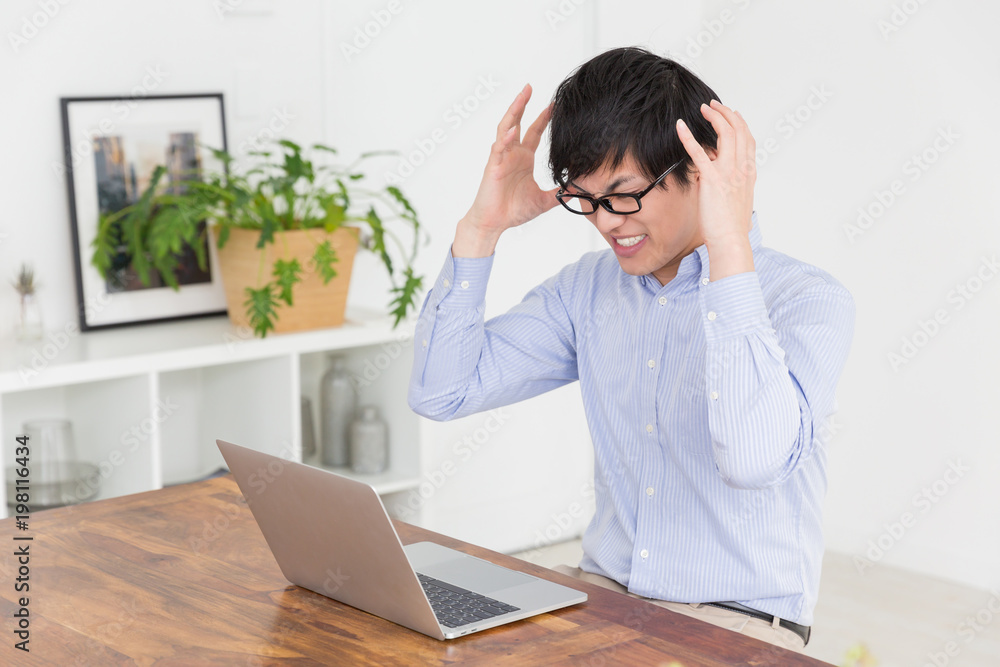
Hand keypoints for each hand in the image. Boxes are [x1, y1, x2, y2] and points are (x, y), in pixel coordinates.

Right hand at [453, 84, 558, 256]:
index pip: (534, 132)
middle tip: (530, 86)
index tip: (554, 104)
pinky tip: (512, 130)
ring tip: (521, 96)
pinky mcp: (494, 166)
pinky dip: (505, 139)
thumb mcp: (543, 201)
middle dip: (524, 104)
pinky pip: (499, 149)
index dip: (543, 118)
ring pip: (506, 128)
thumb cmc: (513, 211)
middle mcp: (512, 154)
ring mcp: (501, 158)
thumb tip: (578, 191)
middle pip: (518, 122)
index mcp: (523, 159)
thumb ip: (560, 194)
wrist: (494, 223)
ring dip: (513, 111)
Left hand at [676, 99, 755, 278]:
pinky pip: (699, 152)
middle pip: (739, 131)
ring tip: (704, 109)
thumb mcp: (736, 201)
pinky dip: (688, 137)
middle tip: (714, 105)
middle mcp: (742, 169)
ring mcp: (729, 172)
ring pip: (726, 134)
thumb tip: (713, 180)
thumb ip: (729, 186)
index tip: (732, 114)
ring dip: (714, 117)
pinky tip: (680, 127)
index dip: (740, 123)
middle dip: (727, 113)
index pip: (749, 140)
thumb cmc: (730, 227)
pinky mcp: (712, 179)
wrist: (730, 240)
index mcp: (748, 173)